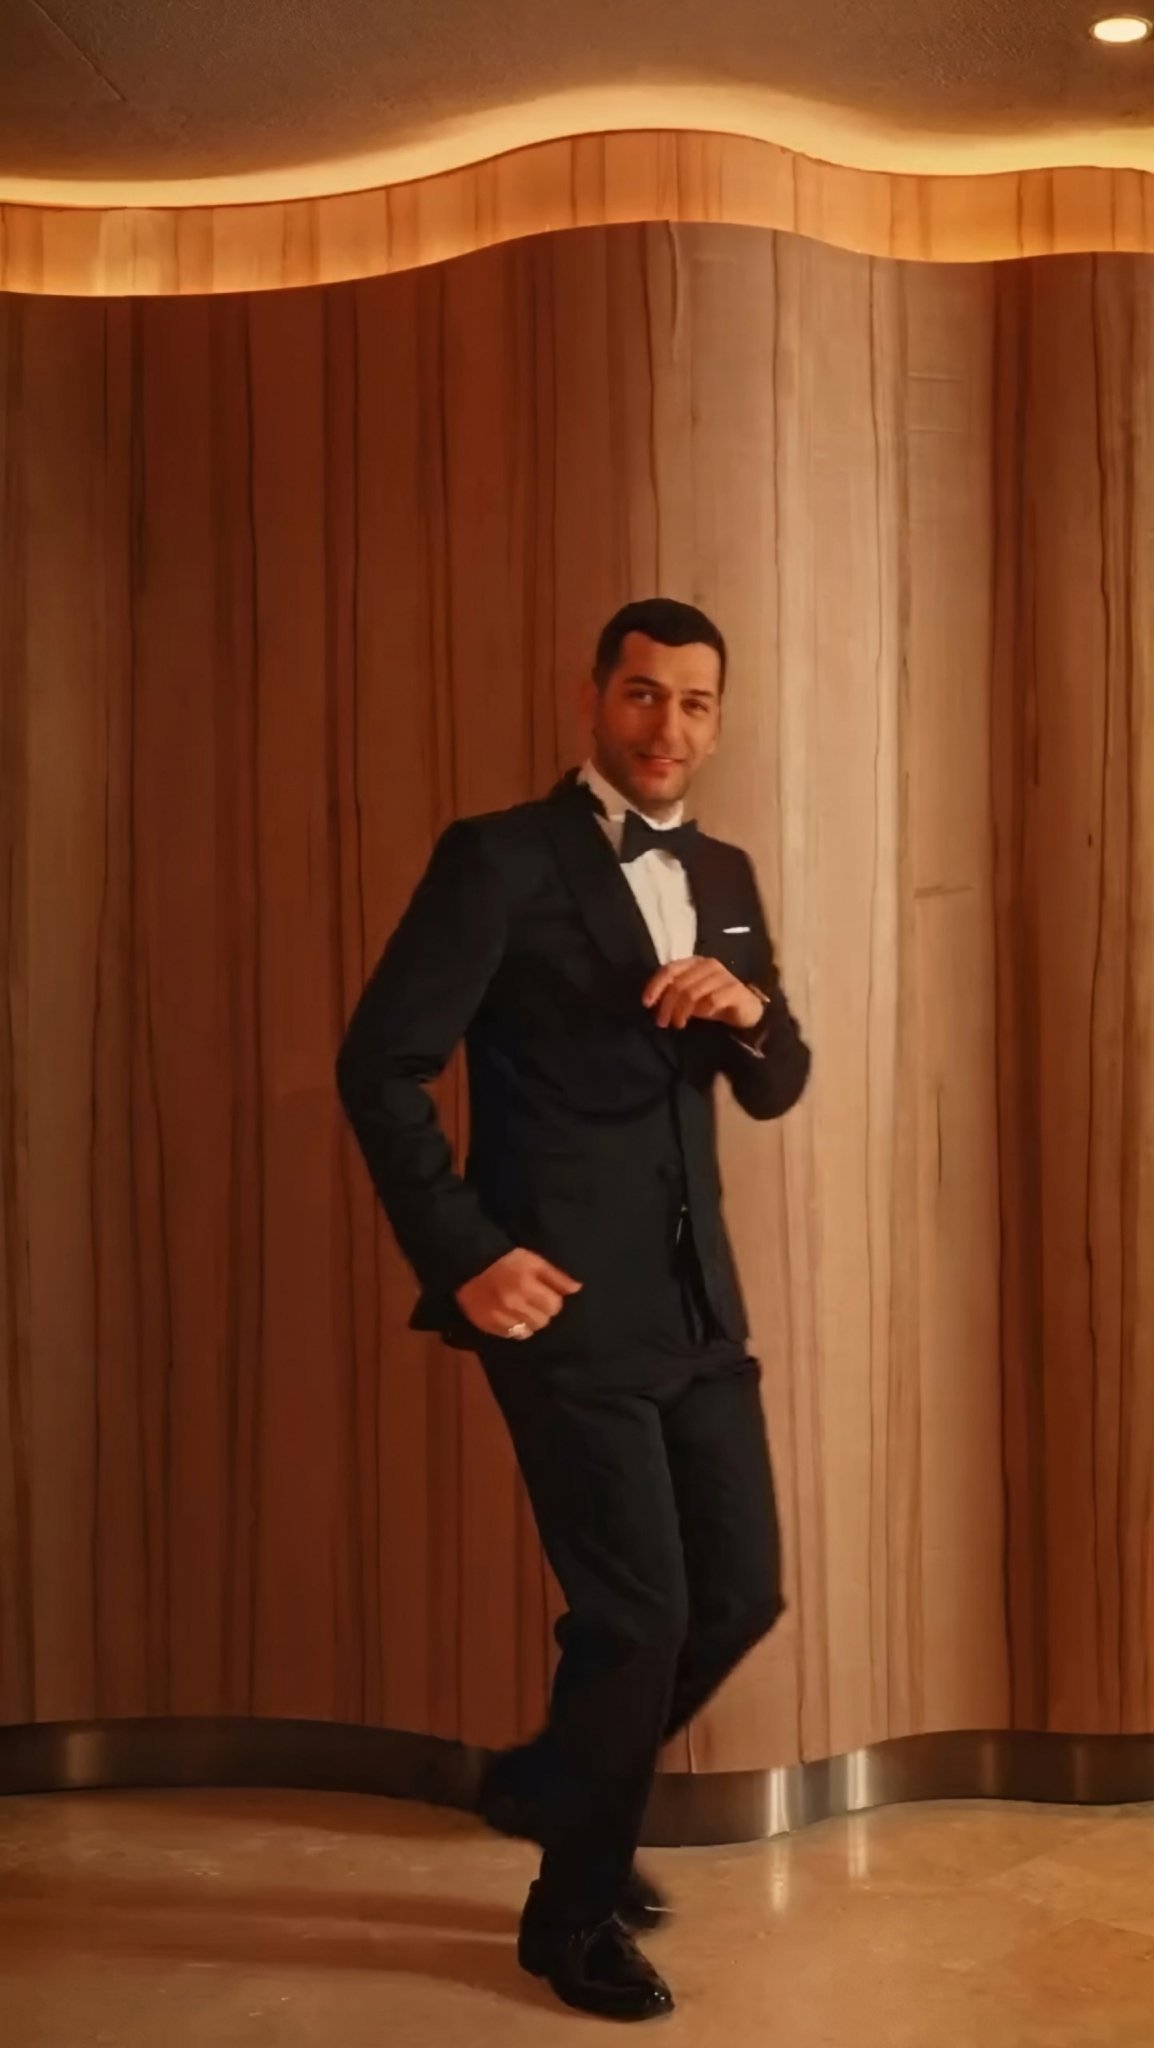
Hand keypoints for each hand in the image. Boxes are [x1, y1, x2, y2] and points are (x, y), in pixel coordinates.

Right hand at [455, 1247, 581, 1339]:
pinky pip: (510, 1335)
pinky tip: (510, 1316)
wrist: (470, 1265)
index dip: (553, 1300)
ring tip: (522, 1309)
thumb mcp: (533, 1261)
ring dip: (529, 1322)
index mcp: (527, 1286)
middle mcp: (514, 1304)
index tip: (546, 1293)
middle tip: (534, 1301)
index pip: (554, 1306)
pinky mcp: (487, 1325)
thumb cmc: (506, 1260)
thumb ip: (556, 1276)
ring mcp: (499, 1317)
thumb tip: (577, 1288)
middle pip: (543, 1321)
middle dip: (542, 1312)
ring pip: (528, 1331)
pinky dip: (514, 1328)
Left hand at [642, 957, 764, 1032]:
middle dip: (667, 1005)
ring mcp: (723, 975)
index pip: (669, 969)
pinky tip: (703, 1017)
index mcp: (694, 962)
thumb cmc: (713, 1002)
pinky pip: (712, 1000)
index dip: (655, 986)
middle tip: (663, 1022)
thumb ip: (673, 994)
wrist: (745, 1010)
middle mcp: (708, 965)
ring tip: (679, 1024)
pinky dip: (704, 1010)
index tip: (647, 1003)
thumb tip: (652, 1002)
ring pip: (693, 992)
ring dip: (682, 1011)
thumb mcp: (690, 998)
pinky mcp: (735, 989)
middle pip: (679, 984)